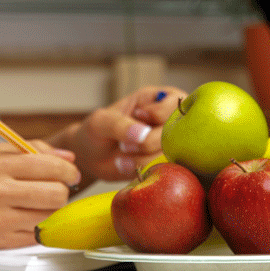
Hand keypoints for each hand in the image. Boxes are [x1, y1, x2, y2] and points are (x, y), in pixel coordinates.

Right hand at [0, 142, 80, 248]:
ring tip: (40, 201)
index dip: (68, 170)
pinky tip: (28, 215)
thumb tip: (70, 157)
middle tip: (57, 188)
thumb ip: (34, 150)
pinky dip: (39, 224)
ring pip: (50, 215)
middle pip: (55, 194)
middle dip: (63, 190)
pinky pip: (37, 233)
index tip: (72, 173)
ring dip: (53, 209)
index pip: (48, 165)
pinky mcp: (0, 242)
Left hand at [55, 86, 186, 181]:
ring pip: (173, 154)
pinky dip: (145, 171)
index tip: (138, 115)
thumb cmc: (96, 131)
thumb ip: (120, 125)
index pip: (178, 101)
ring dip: (144, 159)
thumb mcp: (101, 121)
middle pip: (178, 131)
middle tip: (125, 144)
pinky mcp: (165, 163)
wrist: (91, 157)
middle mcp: (169, 121)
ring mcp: (169, 144)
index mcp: (158, 99)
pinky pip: (166, 170)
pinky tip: (128, 167)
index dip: (159, 113)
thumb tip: (144, 135)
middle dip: (148, 141)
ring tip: (123, 157)